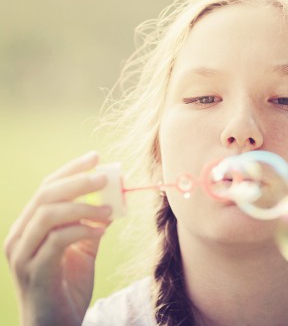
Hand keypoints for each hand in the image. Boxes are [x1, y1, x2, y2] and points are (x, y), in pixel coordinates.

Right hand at [4, 151, 111, 325]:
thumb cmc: (68, 284)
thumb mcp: (83, 248)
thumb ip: (91, 223)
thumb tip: (112, 200)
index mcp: (30, 225)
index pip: (48, 187)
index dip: (72, 169)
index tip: (95, 157)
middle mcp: (20, 235)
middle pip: (46, 195)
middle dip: (77, 181)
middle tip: (104, 176)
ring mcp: (23, 254)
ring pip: (48, 214)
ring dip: (83, 206)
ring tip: (109, 209)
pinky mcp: (34, 272)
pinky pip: (57, 240)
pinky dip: (82, 229)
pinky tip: (101, 229)